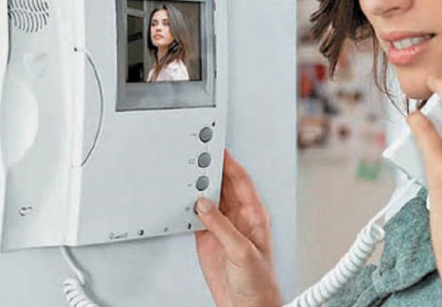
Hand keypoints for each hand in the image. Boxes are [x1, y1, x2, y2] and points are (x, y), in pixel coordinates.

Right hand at [196, 151, 281, 306]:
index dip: (230, 164)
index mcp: (255, 216)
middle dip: (212, 171)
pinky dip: (189, 208)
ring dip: (199, 189)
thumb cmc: (258, 282)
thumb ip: (222, 227)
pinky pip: (197, 218)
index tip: (218, 150)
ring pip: (209, 200)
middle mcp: (240, 219)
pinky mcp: (209, 241)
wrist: (247, 305)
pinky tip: (183, 201)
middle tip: (198, 156)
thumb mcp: (242, 251)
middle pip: (224, 186)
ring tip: (187, 173)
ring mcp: (223, 229)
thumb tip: (205, 205)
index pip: (241, 182)